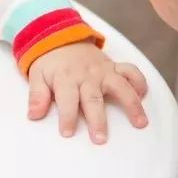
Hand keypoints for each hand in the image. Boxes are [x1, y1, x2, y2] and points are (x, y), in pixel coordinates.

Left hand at [27, 41, 148, 143]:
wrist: (60, 37)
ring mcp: (103, 71)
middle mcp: (86, 75)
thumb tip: (33, 115)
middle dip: (98, 119)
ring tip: (140, 123)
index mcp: (65, 79)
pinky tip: (144, 96)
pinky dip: (139, 82)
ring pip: (120, 86)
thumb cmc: (50, 63)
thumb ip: (37, 96)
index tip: (67, 133)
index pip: (67, 100)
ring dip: (131, 104)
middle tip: (100, 139)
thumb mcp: (37, 76)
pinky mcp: (114, 67)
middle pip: (93, 98)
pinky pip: (131, 71)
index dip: (67, 116)